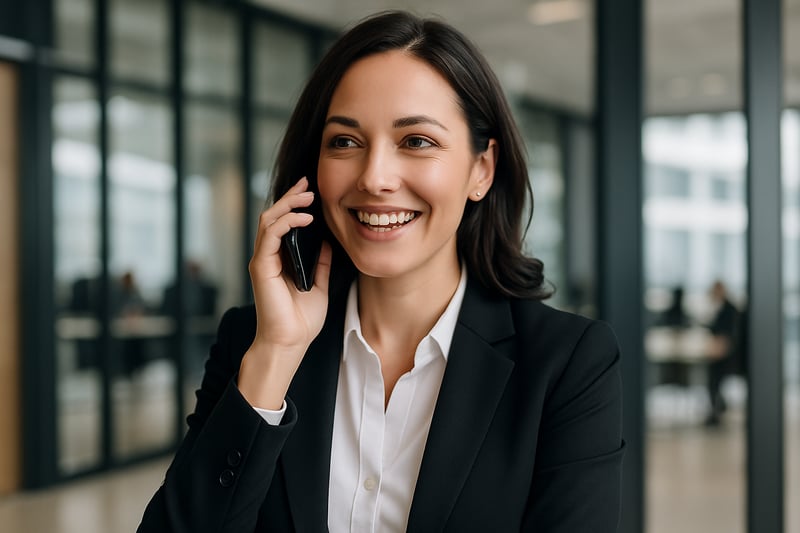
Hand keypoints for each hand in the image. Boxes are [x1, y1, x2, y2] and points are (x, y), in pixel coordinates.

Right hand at [238, 177, 331, 408]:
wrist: (290, 342)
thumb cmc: (302, 320)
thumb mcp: (319, 284)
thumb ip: (320, 262)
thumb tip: (326, 240)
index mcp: (280, 260)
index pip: (282, 223)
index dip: (295, 204)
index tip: (311, 191)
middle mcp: (268, 257)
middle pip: (273, 215)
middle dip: (291, 196)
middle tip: (308, 184)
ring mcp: (262, 261)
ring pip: (268, 220)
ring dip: (288, 204)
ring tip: (307, 196)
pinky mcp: (261, 267)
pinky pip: (270, 235)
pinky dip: (286, 222)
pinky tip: (304, 218)